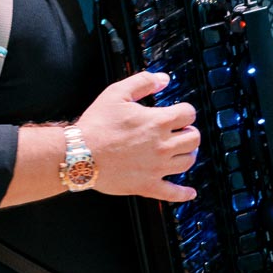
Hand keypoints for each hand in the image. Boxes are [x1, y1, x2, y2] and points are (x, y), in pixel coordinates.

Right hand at [77, 70, 199, 202]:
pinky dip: (184, 193)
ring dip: (188, 154)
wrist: (79, 154)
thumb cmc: (96, 124)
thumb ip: (143, 82)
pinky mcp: (147, 185)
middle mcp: (163, 145)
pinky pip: (172, 193)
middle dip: (189, 131)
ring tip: (181, 151)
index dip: (184, 110)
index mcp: (158, 122)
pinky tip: (190, 192)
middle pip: (194, 138)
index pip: (188, 113)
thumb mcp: (117, 93)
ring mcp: (157, 168)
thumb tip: (164, 79)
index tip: (178, 112)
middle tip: (181, 131)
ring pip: (188, 162)